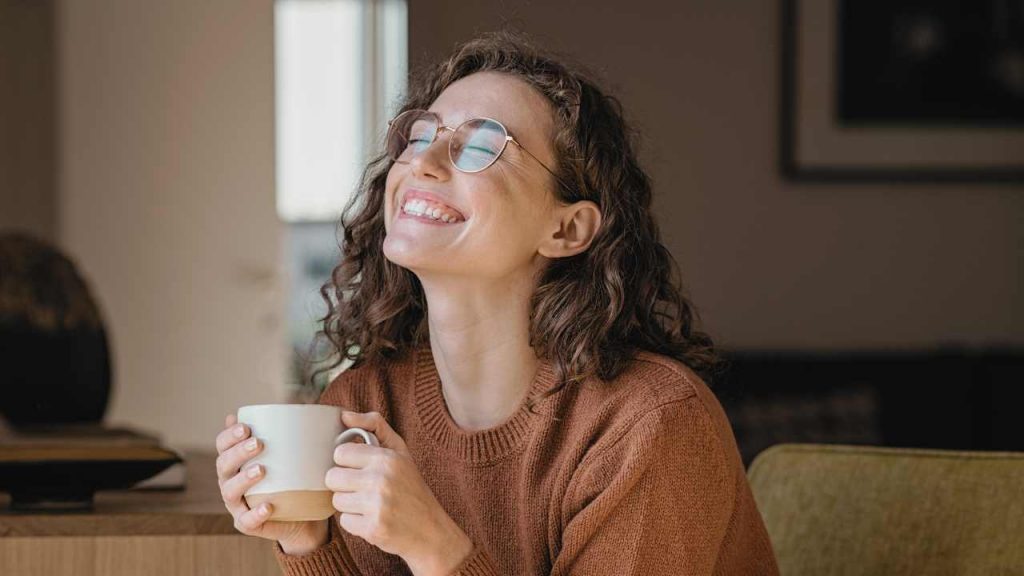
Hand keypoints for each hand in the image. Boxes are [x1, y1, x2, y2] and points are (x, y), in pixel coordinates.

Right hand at [215, 413, 327, 554]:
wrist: (303, 516)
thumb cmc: (292, 478)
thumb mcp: (290, 454)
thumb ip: (284, 432)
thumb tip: (282, 406)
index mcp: (235, 462)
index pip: (222, 445)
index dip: (228, 435)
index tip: (246, 427)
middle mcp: (230, 482)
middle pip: (223, 465)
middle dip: (237, 453)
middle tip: (258, 443)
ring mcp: (237, 505)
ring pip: (229, 492)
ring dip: (243, 480)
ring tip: (261, 470)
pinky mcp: (248, 525)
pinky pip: (247, 522)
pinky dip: (255, 514)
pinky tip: (269, 506)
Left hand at [328, 411, 473, 574]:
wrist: (431, 531)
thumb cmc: (412, 488)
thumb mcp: (400, 452)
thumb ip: (374, 426)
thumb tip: (344, 414)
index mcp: (387, 458)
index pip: (340, 453)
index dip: (347, 462)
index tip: (360, 468)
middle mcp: (381, 480)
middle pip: (332, 477)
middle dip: (344, 484)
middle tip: (363, 488)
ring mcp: (377, 506)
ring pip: (336, 500)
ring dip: (349, 504)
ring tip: (369, 504)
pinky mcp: (373, 529)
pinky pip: (344, 522)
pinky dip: (356, 523)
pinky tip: (373, 519)